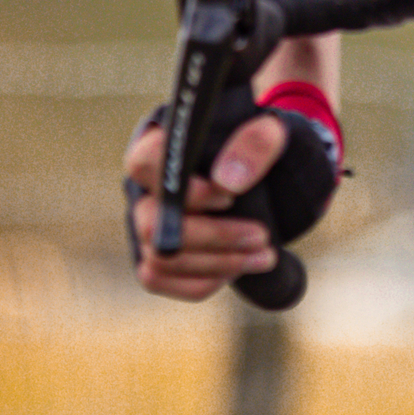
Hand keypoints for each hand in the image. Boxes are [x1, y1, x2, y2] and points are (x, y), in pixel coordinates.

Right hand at [123, 109, 287, 298]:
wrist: (261, 179)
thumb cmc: (257, 149)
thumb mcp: (270, 132)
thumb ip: (255, 143)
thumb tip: (227, 181)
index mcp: (159, 146)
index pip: (144, 164)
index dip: (184, 189)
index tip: (229, 197)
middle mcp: (142, 187)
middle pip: (150, 224)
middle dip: (212, 237)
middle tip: (261, 236)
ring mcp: (143, 223)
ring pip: (158, 259)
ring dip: (216, 264)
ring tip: (264, 256)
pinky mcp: (151, 255)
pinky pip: (157, 280)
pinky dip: (201, 282)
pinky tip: (237, 269)